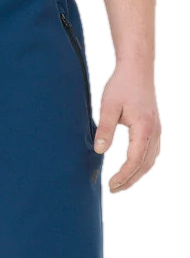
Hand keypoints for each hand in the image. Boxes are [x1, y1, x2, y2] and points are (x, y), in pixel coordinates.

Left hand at [93, 62, 160, 191]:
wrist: (137, 69)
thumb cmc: (122, 85)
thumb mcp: (108, 106)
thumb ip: (104, 129)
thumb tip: (99, 151)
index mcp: (143, 128)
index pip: (134, 160)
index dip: (123, 176)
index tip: (110, 184)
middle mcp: (154, 131)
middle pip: (144, 165)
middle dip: (130, 180)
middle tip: (113, 189)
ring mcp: (157, 129)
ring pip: (150, 160)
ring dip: (137, 174)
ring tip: (121, 182)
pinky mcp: (155, 127)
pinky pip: (152, 152)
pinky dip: (143, 164)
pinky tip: (133, 167)